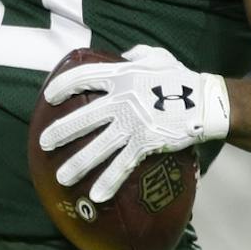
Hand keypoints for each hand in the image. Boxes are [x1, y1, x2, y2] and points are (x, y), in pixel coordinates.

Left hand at [40, 44, 230, 200]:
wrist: (206, 102)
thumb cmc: (180, 77)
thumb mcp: (156, 55)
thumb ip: (135, 54)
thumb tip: (122, 56)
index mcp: (122, 75)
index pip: (83, 77)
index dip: (63, 86)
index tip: (50, 98)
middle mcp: (122, 99)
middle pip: (84, 117)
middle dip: (61, 132)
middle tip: (44, 144)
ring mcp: (133, 123)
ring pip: (98, 146)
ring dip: (78, 164)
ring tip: (61, 177)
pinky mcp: (145, 143)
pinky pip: (122, 165)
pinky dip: (109, 181)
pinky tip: (95, 195)